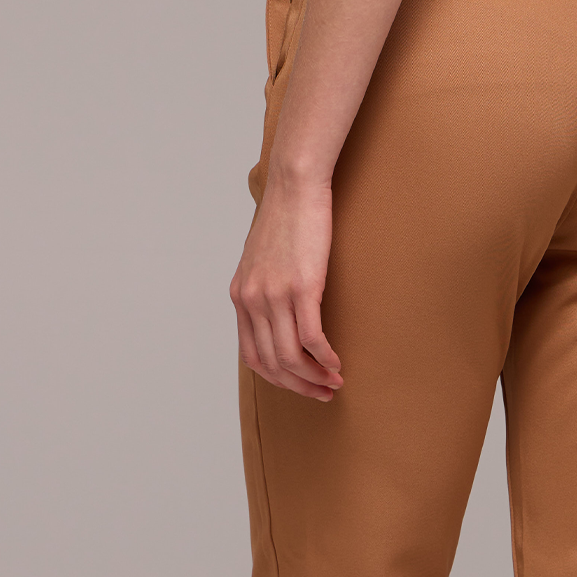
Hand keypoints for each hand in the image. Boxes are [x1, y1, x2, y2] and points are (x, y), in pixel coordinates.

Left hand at [229, 177, 343, 401]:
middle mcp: (252, 300)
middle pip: (271, 363)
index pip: (251, 355)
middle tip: (322, 392)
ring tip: (334, 381)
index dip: (277, 377)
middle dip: (298, 385)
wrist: (294, 184)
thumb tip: (277, 307)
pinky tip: (337, 361)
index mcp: (240, 295)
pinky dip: (324, 357)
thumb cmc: (285, 214)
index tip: (299, 384)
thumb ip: (264, 284)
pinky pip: (311, 338)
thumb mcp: (262, 255)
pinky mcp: (301, 286)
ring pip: (290, 356)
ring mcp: (275, 294)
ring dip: (314, 376)